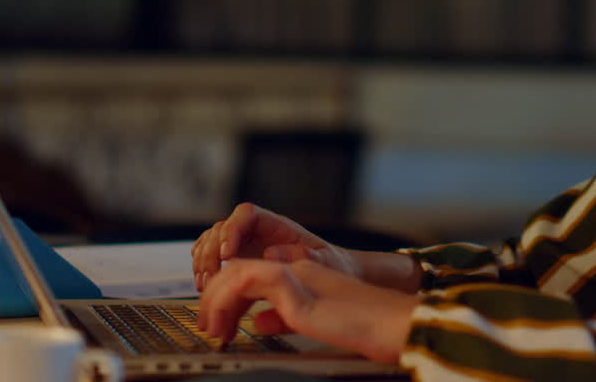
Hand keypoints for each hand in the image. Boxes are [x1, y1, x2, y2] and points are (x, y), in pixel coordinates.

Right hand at [191, 203, 359, 291]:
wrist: (333, 277)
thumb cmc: (330, 265)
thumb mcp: (325, 260)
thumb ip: (304, 256)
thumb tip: (272, 252)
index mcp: (276, 225)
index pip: (246, 214)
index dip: (232, 230)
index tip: (228, 253)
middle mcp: (256, 232)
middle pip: (222, 229)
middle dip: (212, 252)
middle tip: (212, 276)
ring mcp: (245, 246)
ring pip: (212, 243)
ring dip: (203, 262)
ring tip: (206, 285)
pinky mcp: (239, 263)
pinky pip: (213, 260)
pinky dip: (204, 271)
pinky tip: (205, 287)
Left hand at [198, 258, 418, 363]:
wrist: (390, 324)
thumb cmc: (366, 327)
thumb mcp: (316, 323)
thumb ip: (287, 316)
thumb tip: (260, 321)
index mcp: (303, 276)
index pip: (255, 276)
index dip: (230, 298)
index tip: (219, 325)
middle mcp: (298, 269)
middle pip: (242, 269)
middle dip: (216, 297)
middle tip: (205, 326)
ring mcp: (297, 274)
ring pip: (239, 270)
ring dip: (216, 298)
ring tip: (209, 326)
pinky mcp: (296, 287)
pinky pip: (247, 281)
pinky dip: (226, 298)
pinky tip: (220, 320)